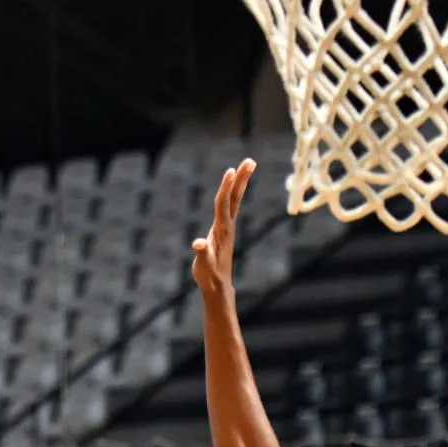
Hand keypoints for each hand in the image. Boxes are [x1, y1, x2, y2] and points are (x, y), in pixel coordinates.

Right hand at [192, 158, 255, 296]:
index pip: (223, 205)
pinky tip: (235, 186)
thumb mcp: (202, 266)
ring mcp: (227, 227)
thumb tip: (197, 243)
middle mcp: (227, 225)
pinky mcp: (225, 229)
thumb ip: (201, 254)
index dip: (226, 188)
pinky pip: (231, 206)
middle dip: (241, 179)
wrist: (218, 285)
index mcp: (221, 230)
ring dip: (240, 182)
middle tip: (250, 160)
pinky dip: (233, 193)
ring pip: (235, 200)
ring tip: (248, 165)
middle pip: (234, 198)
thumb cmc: (209, 275)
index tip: (230, 171)